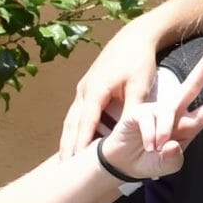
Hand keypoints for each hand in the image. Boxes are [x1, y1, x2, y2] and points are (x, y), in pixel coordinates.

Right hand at [61, 23, 168, 155]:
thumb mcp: (140, 86)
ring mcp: (84, 88)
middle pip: (72, 123)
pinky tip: (76, 139)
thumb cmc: (139, 60)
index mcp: (95, 90)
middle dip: (67, 144)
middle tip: (62, 166)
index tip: (75, 161)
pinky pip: (79, 111)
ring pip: (73, 117)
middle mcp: (84, 90)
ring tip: (65, 157)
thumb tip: (135, 133)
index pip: (85, 122)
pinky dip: (76, 126)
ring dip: (69, 136)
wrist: (135, 36)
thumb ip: (135, 110)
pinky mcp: (89, 87)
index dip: (79, 142)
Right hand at [96, 47, 202, 179]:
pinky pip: (149, 120)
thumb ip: (174, 159)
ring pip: (169, 111)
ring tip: (156, 148)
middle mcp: (175, 114)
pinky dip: (150, 136)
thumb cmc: (149, 161)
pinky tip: (148, 145)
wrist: (123, 163)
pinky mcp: (139, 112)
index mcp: (188, 125)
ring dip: (164, 130)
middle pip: (191, 87)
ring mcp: (157, 111)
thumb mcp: (167, 166)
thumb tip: (174, 145)